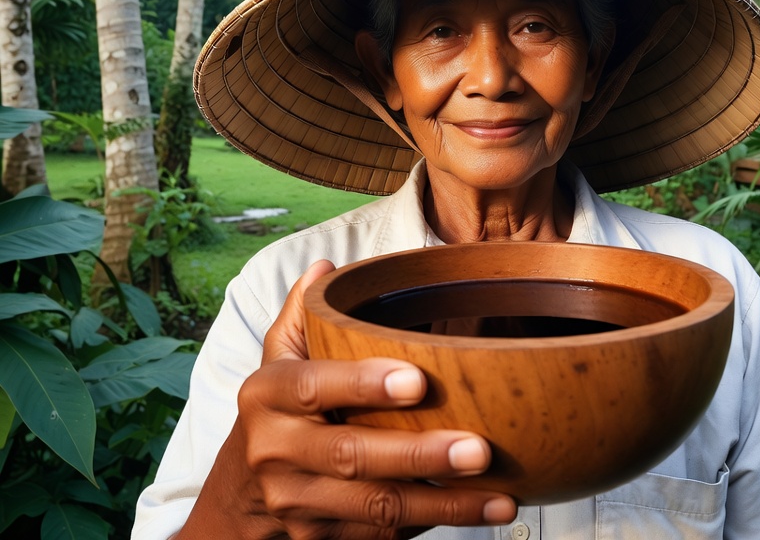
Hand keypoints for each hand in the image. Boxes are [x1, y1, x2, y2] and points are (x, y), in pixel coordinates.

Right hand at [180, 261, 516, 539]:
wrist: (238, 500)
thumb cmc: (277, 412)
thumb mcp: (277, 359)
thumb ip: (302, 313)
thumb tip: (327, 267)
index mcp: (268, 395)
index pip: (315, 386)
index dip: (364, 384)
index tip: (418, 382)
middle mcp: (277, 452)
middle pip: (353, 456)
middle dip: (420, 455)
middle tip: (479, 449)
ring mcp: (298, 504)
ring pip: (376, 507)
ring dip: (443, 505)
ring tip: (500, 498)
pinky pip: (380, 535)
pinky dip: (430, 525)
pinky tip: (475, 515)